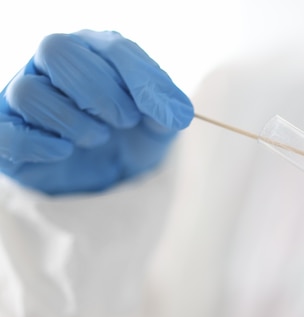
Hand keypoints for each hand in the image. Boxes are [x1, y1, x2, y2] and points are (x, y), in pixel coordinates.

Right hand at [0, 30, 193, 194]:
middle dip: (99, 92)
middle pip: (56, 50)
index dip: (139, 79)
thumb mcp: (159, 123)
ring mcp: (24, 97)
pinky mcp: (8, 132)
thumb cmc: (132, 136)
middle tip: (125, 121)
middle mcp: (52, 66)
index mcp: (93, 51)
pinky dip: (37, 143)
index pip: (111, 47)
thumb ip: (167, 110)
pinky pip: (5, 130)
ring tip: (98, 138)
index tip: (163, 113)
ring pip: (29, 91)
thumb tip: (177, 114)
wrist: (109, 174)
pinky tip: (64, 151)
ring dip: (73, 121)